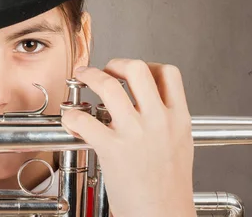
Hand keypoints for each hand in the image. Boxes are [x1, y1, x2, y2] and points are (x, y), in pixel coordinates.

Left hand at [61, 59, 195, 216]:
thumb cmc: (168, 189)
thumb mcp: (179, 145)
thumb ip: (165, 121)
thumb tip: (145, 103)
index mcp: (179, 119)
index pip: (168, 73)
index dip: (148, 65)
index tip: (133, 72)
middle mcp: (158, 121)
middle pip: (137, 68)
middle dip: (116, 63)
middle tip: (106, 70)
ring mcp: (135, 133)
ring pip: (108, 85)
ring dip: (89, 75)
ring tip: (82, 76)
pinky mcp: (113, 148)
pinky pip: (84, 119)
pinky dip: (72, 115)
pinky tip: (72, 118)